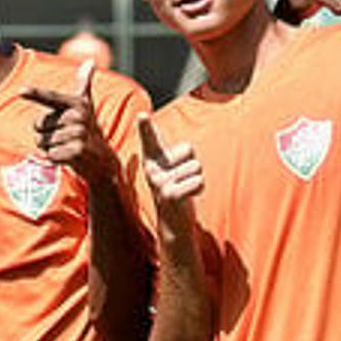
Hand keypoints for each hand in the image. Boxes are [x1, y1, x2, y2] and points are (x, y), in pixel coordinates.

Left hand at [22, 59, 119, 185]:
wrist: (102, 158)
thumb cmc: (87, 128)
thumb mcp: (85, 105)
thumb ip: (83, 82)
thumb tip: (90, 60)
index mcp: (77, 103)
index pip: (51, 97)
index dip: (35, 93)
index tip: (20, 90)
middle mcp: (79, 117)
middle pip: (38, 125)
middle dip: (45, 133)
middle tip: (64, 135)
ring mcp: (79, 134)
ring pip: (42, 141)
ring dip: (50, 147)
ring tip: (66, 145)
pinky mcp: (76, 152)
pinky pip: (49, 155)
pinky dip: (54, 158)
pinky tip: (68, 156)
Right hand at [136, 114, 201, 231]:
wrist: (172, 224)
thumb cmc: (176, 191)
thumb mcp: (172, 169)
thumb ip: (175, 153)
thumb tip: (171, 141)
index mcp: (153, 160)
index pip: (150, 139)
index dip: (146, 127)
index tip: (142, 115)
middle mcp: (152, 169)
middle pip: (189, 149)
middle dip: (193, 164)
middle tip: (182, 181)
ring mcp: (159, 182)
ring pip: (196, 167)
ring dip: (197, 179)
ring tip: (184, 190)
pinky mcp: (170, 194)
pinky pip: (198, 181)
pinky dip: (199, 189)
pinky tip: (187, 198)